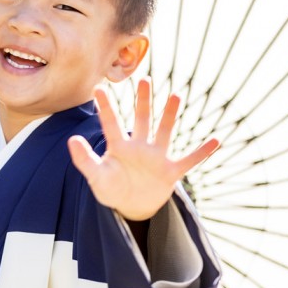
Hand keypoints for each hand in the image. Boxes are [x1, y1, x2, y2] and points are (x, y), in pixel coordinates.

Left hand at [68, 78, 219, 220]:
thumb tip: (71, 140)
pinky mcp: (170, 172)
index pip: (110, 124)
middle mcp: (139, 147)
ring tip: (175, 95)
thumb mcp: (96, 177)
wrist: (131, 207)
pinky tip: (215, 141)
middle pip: (141, 120)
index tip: (98, 88)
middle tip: (144, 79)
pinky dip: (201, 153)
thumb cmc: (111, 189)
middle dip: (143, 101)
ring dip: (169, 115)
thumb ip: (84, 160)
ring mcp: (156, 158)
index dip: (105, 107)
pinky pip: (189, 160)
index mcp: (119, 147)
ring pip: (164, 132)